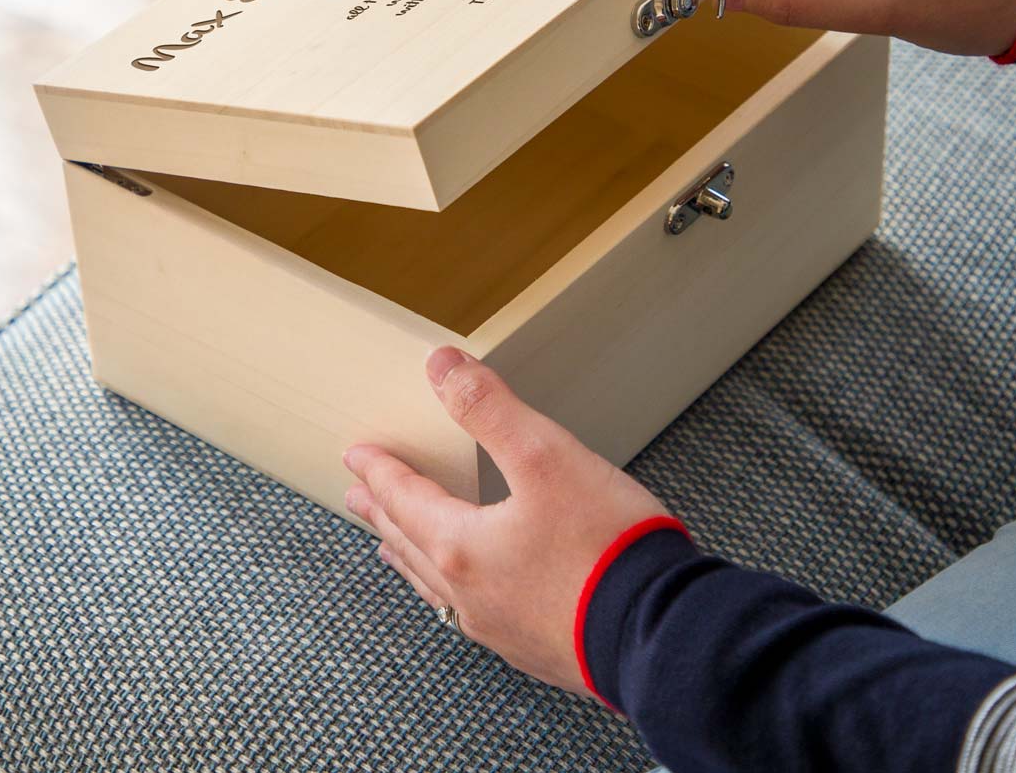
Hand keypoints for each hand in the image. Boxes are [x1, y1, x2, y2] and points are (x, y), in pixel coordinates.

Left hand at [343, 347, 667, 693]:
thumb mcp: (545, 457)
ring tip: (396, 546)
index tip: (356, 458)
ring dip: (412, 557)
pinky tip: (471, 595)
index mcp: (463, 547)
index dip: (381, 473)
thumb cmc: (604, 546)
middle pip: (411, 545)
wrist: (660, 634)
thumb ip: (489, 409)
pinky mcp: (536, 649)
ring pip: (438, 587)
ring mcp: (502, 628)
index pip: (406, 500)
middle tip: (358, 499)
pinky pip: (474, 614)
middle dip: (384, 515)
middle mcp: (471, 594)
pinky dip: (453, 591)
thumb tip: (441, 366)